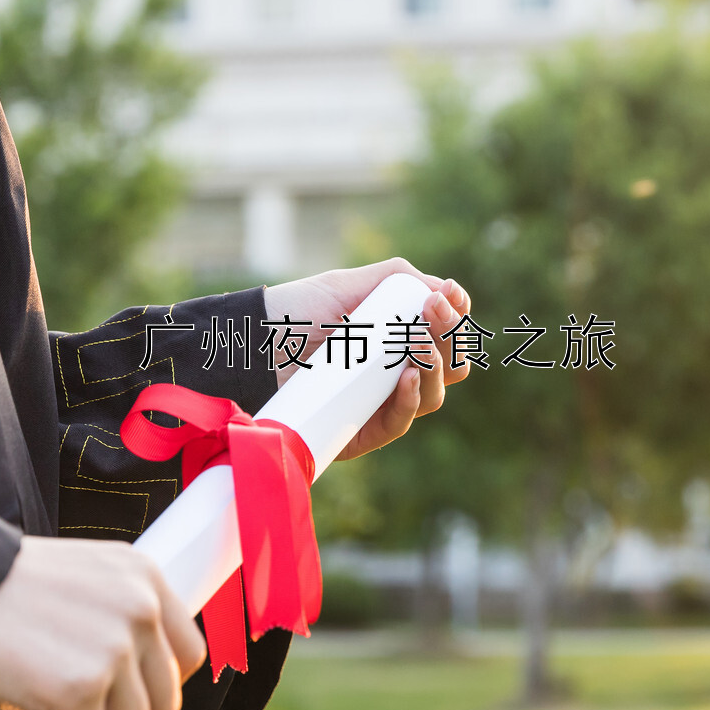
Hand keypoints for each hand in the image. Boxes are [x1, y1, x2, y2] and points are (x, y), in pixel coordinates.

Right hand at [0, 536, 206, 709]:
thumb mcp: (79, 578)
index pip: (189, 655)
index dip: (152, 689)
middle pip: (165, 703)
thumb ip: (117, 617)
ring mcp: (115, 648)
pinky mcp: (81, 688)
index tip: (111, 698)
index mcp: (145, 576)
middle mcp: (141, 608)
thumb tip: (136, 688)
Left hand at [263, 256, 473, 459]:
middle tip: (432, 313)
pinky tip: (409, 377)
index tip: (449, 296)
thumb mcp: (349, 283)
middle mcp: (395, 371)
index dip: (456, 316)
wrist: (253, 344)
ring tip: (417, 345)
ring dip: (436, 366)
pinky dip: (412, 400)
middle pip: (450, 365)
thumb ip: (398, 278)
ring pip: (434, 395)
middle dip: (450, 337)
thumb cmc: (297, 312)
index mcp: (398, 337)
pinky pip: (400, 422)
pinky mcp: (361, 431)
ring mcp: (380, 403)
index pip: (445, 333)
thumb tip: (446, 292)